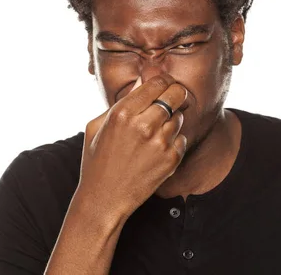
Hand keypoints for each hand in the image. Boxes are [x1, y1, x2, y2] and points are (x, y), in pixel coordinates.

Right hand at [76, 73, 188, 218]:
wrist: (104, 199)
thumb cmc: (97, 161)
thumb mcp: (97, 126)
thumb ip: (120, 102)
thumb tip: (142, 81)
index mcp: (122, 113)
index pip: (157, 82)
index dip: (163, 81)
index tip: (164, 85)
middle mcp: (143, 125)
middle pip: (176, 94)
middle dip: (175, 94)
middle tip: (172, 99)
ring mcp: (160, 143)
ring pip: (179, 117)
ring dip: (172, 120)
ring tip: (155, 132)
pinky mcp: (171, 160)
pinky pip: (182, 138)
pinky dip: (174, 141)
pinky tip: (157, 150)